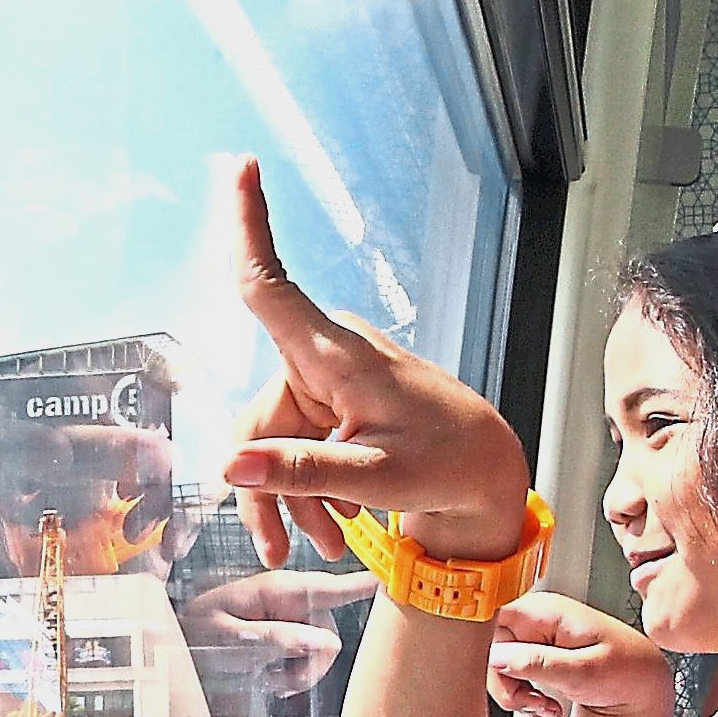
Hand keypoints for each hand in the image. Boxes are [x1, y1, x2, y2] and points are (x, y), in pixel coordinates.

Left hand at [181, 570, 379, 695]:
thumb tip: (328, 642)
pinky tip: (269, 681)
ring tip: (267, 682)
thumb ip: (277, 638)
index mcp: (276, 590)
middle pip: (330, 630)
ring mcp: (287, 620)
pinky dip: (295, 677)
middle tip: (278, 682)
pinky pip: (309, 660)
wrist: (165, 655)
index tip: (399, 582)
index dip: (367, 585)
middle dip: (313, 661)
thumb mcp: (227, 639)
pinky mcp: (284, 639)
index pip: (333, 587)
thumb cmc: (188, 639)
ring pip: (323, 651)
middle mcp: (288, 601)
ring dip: (301, 673)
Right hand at [225, 158, 531, 569]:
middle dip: (266, 487)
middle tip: (279, 552)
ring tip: (326, 546)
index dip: (248, 225)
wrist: (486, 476)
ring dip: (290, 500)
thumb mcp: (374, 476)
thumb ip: (302, 473)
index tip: (240, 164)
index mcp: (334, 355)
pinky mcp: (330, 407)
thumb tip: (231, 468)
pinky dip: (306, 491)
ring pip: (271, 445)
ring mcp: (325, 384)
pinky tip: (329, 530)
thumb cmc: (445, 465)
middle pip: (256, 420)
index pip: (272, 284)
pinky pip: (294, 448)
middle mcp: (323, 359)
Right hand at [486, 592, 673, 716]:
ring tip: (543, 707)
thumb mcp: (585, 672)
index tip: (499, 675)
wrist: (645, 690)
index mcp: (547, 611)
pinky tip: (543, 705)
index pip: (491, 618)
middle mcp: (536, 619)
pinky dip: (521, 697)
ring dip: (514, 694)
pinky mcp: (535, 655)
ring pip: (495, 666)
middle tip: (530, 703)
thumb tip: (498, 658)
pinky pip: (509, 675)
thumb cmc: (628, 674)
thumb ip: (539, 663)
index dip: (485, 647)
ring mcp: (534, 637)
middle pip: (488, 647)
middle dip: (504, 683)